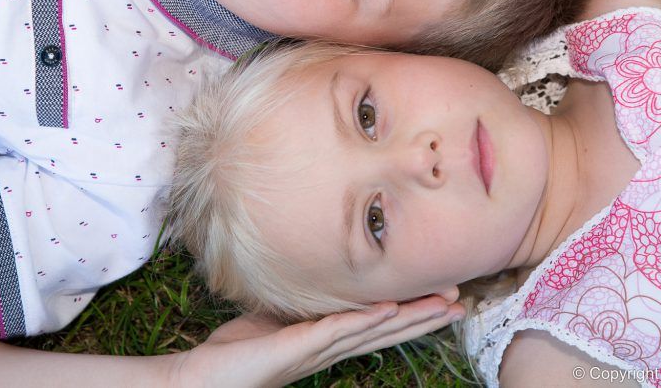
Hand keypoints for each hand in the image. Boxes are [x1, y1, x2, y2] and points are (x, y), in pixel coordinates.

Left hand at [177, 295, 463, 387]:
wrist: (199, 380)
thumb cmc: (232, 354)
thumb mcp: (273, 319)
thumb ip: (297, 307)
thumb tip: (311, 283)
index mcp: (326, 341)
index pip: (377, 324)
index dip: (410, 312)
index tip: (440, 298)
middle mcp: (328, 349)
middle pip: (387, 329)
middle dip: (424, 315)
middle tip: (461, 303)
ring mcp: (315, 350)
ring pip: (372, 330)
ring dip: (409, 316)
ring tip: (441, 306)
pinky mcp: (296, 348)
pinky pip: (337, 331)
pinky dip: (364, 320)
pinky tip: (388, 309)